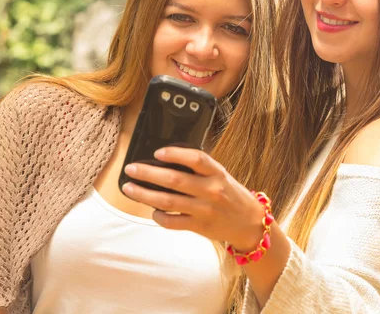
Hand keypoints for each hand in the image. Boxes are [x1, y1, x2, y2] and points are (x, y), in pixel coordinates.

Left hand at [121, 147, 265, 251]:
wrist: (249, 223)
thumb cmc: (231, 194)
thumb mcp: (221, 176)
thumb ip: (200, 169)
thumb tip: (167, 161)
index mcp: (217, 173)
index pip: (196, 159)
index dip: (175, 154)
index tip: (157, 152)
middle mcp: (211, 190)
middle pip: (175, 180)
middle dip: (148, 174)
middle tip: (131, 169)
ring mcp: (205, 210)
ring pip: (168, 202)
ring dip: (145, 194)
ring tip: (129, 188)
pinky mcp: (199, 227)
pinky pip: (173, 222)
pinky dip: (159, 216)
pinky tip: (151, 210)